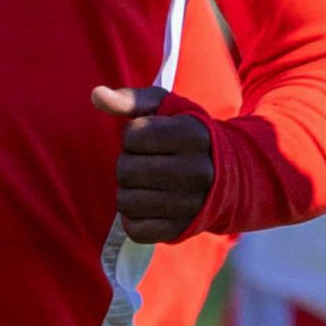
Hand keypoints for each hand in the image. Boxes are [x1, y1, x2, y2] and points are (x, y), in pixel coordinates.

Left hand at [91, 84, 213, 242]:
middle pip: (126, 170)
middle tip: (145, 163)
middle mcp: (196, 171)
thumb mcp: (166, 108)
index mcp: (193, 135)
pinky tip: (147, 205)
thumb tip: (96, 95)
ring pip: (126, 201)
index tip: (150, 139)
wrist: (229, 176)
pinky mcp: (181, 229)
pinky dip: (133, 218)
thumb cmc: (186, 135)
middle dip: (127, 164)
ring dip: (128, 191)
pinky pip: (136, 229)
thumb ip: (130, 100)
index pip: (134, 136)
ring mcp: (190, 204)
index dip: (133, 136)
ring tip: (145, 184)